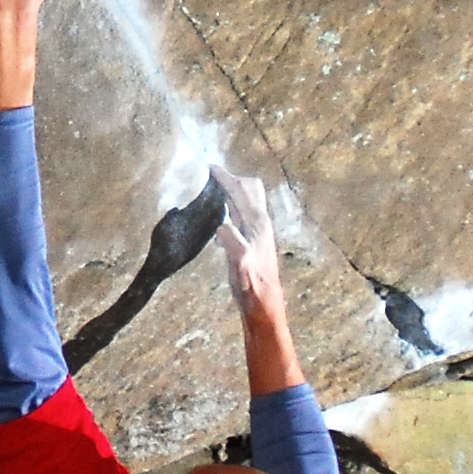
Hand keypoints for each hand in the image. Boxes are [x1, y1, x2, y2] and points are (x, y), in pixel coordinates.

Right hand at [212, 165, 286, 319]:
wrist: (265, 307)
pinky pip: (242, 215)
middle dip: (231, 179)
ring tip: (211, 190)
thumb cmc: (253, 289)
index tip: (208, 166)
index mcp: (257, 225)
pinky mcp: (254, 241)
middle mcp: (260, 224)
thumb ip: (235, 246)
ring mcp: (258, 232)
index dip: (225, 177)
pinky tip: (218, 218)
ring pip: (247, 201)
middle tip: (210, 177)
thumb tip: (222, 227)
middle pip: (250, 189)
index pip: (240, 192)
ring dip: (231, 192)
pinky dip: (230, 208)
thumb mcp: (242, 269)